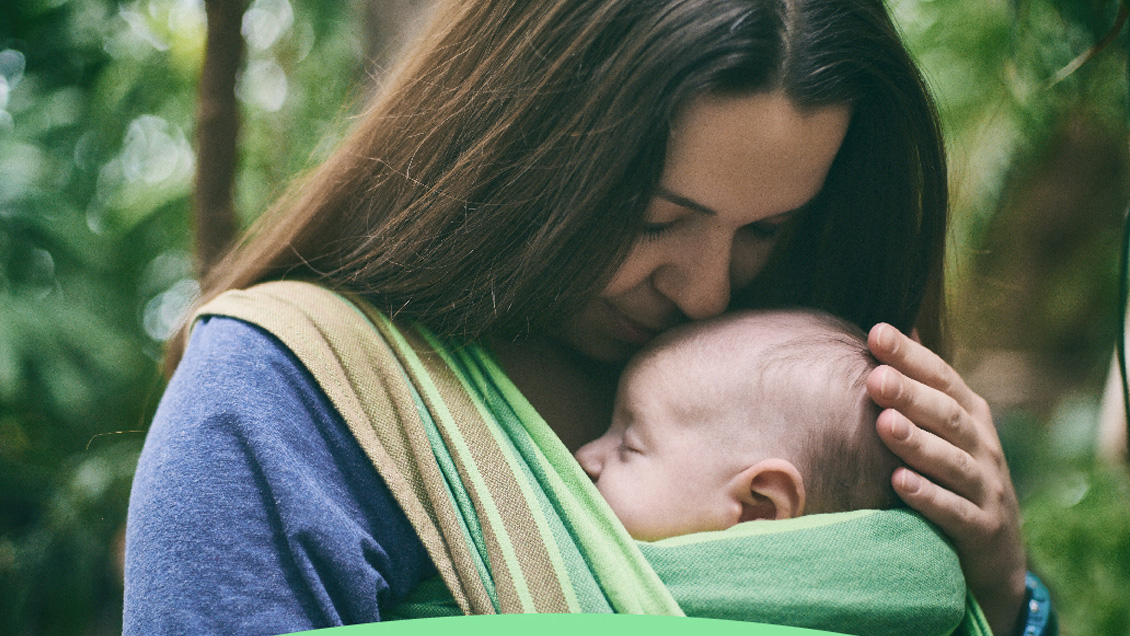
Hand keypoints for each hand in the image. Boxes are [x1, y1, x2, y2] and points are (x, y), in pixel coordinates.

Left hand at [866, 323, 1026, 635]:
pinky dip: (928, 497)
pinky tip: (899, 483)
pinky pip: (955, 512)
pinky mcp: (983, 529)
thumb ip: (920, 385)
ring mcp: (987, 488)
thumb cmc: (956, 479)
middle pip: (947, 416)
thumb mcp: (945, 430)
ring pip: (951, 462)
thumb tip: (886, 330)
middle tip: (875, 379)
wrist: (996, 553)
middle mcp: (983, 446)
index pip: (941, 378)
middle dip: (911, 395)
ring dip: (917, 443)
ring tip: (884, 425)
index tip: (875, 333)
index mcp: (971, 416)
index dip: (911, 356)